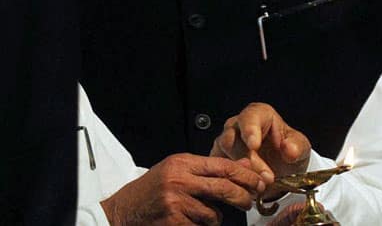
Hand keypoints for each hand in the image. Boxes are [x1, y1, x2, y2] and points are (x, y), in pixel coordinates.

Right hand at [100, 153, 265, 224]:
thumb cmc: (151, 189)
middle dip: (243, 197)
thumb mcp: (178, 169)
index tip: (259, 181)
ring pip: (213, 213)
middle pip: (224, 188)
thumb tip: (245, 164)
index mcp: (183, 163)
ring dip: (215, 217)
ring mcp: (175, 203)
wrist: (121, 211)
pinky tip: (191, 222)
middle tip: (249, 201)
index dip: (245, 174)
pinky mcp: (172, 222)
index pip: (223, 166)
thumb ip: (210, 168)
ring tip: (205, 214)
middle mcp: (179, 181)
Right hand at [211, 103, 311, 184]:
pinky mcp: (218, 160)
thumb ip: (297, 146)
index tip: (254, 145)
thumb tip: (289, 149)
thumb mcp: (300, 148)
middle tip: (266, 177)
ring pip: (222, 157)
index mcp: (259, 115)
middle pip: (232, 140)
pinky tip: (246, 189)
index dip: (250, 130)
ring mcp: (225, 143)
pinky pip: (216, 171)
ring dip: (241, 174)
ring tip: (260, 185)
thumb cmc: (288, 152)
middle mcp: (238, 126)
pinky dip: (231, 182)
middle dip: (250, 161)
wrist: (282, 171)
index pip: (250, 117)